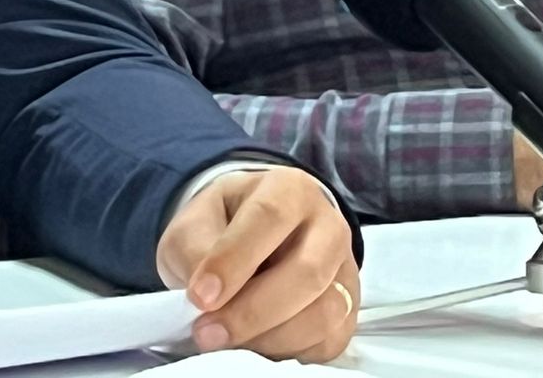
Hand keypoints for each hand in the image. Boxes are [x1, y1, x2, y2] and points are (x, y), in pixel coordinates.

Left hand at [155, 169, 359, 362]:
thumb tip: (206, 297)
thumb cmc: (221, 228)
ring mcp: (345, 270)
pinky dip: (290, 353)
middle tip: (207, 333)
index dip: (233, 261)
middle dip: (253, 311)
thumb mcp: (194, 224)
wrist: (247, 239)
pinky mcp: (348, 311)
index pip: (269, 218)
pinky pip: (330, 342)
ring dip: (271, 338)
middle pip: (307, 272)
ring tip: (228, 342)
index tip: (200, 297)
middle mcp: (328, 225)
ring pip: (324, 312)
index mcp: (289, 189)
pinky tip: (257, 346)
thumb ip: (195, 251)